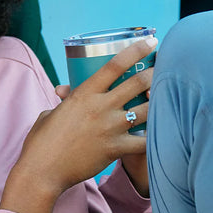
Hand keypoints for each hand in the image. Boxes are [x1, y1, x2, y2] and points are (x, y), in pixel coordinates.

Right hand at [1, 37, 155, 212]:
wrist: (42, 170)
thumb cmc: (41, 141)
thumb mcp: (51, 113)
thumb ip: (64, 101)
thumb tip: (65, 93)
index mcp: (84, 93)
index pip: (115, 65)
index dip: (136, 50)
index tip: (151, 42)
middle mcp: (101, 107)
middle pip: (138, 83)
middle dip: (155, 72)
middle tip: (167, 68)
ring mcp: (110, 128)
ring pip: (148, 110)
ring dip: (161, 102)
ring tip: (171, 98)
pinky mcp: (116, 149)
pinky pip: (145, 142)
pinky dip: (155, 137)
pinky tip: (163, 133)